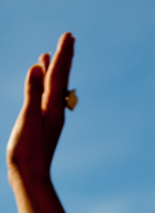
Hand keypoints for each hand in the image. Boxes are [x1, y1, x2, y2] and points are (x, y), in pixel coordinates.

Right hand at [7, 32, 74, 185]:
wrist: (31, 176)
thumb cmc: (28, 150)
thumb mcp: (27, 118)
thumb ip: (31, 92)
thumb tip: (36, 67)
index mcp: (52, 107)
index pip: (59, 74)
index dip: (62, 54)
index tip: (68, 36)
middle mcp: (54, 110)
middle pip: (61, 78)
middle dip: (64, 57)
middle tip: (70, 37)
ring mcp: (49, 117)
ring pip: (52, 88)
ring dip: (53, 70)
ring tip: (51, 55)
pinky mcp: (42, 124)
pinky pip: (45, 98)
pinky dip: (43, 86)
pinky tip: (40, 85)